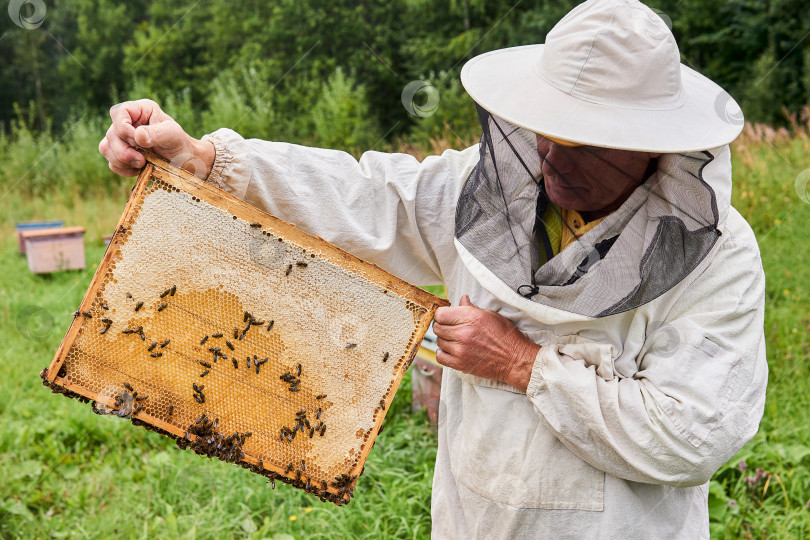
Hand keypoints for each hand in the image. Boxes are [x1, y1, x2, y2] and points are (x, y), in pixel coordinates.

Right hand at [98, 99, 214, 178]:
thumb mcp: (173, 135)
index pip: (118, 113)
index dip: (123, 128)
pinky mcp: (122, 155)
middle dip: (124, 151)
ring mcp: (123, 139)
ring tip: (142, 165)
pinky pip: (112, 162)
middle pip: (110, 134)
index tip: (138, 142)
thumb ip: (157, 133)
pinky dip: (123, 169)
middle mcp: (129, 122)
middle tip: (142, 160)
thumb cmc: (181, 144)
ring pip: (106, 148)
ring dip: (122, 160)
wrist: (185, 162)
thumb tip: (137, 135)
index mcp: (140, 110)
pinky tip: (139, 170)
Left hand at [433, 295, 540, 391]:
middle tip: (451, 328)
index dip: (442, 315)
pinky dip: (443, 353)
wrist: (514, 359)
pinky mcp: (460, 364)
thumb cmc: (505, 336)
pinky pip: (440, 357)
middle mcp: (463, 333)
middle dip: (442, 326)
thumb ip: (471, 308)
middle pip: (437, 328)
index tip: (447, 317)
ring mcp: (460, 350)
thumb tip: (462, 299)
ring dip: (444, 340)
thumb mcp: (490, 315)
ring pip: (439, 342)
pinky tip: (452, 350)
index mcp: (470, 317)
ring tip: (455, 340)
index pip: (440, 314)